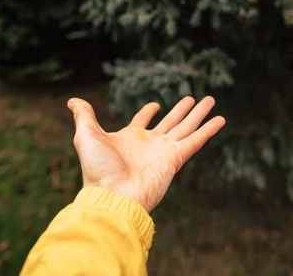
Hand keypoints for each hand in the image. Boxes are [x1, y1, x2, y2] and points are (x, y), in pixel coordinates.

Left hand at [67, 96, 224, 212]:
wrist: (112, 195)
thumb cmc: (98, 169)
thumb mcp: (86, 135)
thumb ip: (84, 116)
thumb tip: (72, 100)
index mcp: (130, 138)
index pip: (142, 121)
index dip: (148, 112)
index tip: (156, 104)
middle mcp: (149, 144)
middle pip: (171, 122)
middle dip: (182, 110)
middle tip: (193, 97)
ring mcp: (164, 151)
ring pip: (186, 127)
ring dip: (199, 114)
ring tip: (211, 99)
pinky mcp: (175, 159)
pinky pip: (195, 141)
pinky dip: (209, 130)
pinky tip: (220, 119)